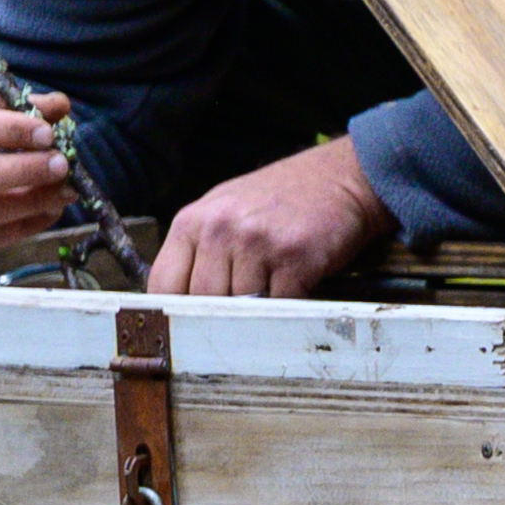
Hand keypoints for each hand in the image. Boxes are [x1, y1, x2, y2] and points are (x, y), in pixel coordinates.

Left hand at [151, 136, 394, 297]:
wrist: (340, 178)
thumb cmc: (282, 199)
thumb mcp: (226, 211)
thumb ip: (200, 250)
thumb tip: (181, 304)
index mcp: (194, 220)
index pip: (164, 284)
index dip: (175, 311)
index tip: (187, 325)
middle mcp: (221, 229)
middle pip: (202, 302)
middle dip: (220, 314)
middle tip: (239, 314)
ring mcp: (257, 243)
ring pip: (240, 307)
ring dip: (257, 310)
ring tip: (272, 292)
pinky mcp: (294, 258)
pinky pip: (278, 305)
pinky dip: (287, 307)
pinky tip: (295, 288)